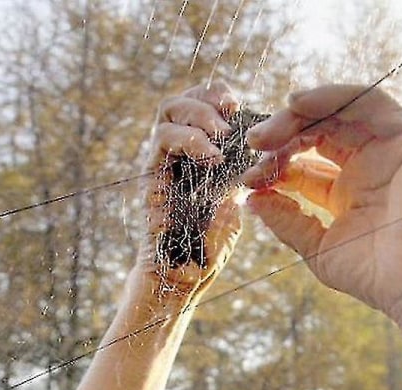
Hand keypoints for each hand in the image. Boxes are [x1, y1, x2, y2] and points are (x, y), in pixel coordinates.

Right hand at [138, 81, 242, 298]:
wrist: (180, 280)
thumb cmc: (208, 251)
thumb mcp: (233, 213)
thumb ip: (237, 185)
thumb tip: (250, 159)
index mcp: (202, 160)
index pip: (206, 112)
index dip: (220, 99)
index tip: (240, 104)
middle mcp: (180, 157)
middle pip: (184, 102)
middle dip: (208, 97)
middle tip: (231, 108)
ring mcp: (164, 165)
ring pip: (169, 112)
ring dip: (199, 114)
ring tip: (221, 134)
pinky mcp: (152, 178)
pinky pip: (162, 142)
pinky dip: (189, 140)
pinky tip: (212, 157)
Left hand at [243, 85, 401, 321]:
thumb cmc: (371, 274)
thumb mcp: (316, 246)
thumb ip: (287, 220)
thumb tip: (252, 200)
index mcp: (347, 192)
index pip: (305, 165)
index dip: (275, 166)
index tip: (248, 177)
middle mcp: (368, 166)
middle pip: (319, 133)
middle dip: (283, 134)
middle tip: (254, 143)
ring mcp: (391, 150)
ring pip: (341, 112)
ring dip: (300, 115)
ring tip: (269, 131)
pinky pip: (370, 101)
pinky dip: (332, 97)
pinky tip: (297, 104)